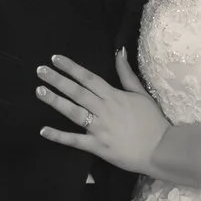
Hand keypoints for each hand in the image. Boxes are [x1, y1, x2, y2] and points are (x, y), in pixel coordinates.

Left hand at [36, 48, 168, 172]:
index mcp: (114, 96)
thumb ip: (127, 74)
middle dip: (57, 80)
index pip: (88, 77)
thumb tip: (120, 51)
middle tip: (40, 71)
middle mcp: (104, 109)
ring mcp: (100, 128)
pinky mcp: (98, 146)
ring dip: (55, 101)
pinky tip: (43, 131)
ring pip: (74, 112)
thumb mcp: (141, 93)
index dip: (71, 67)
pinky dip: (59, 136)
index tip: (55, 59)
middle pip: (77, 91)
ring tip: (39, 91)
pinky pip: (75, 140)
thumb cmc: (152, 121)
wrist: (161, 148)